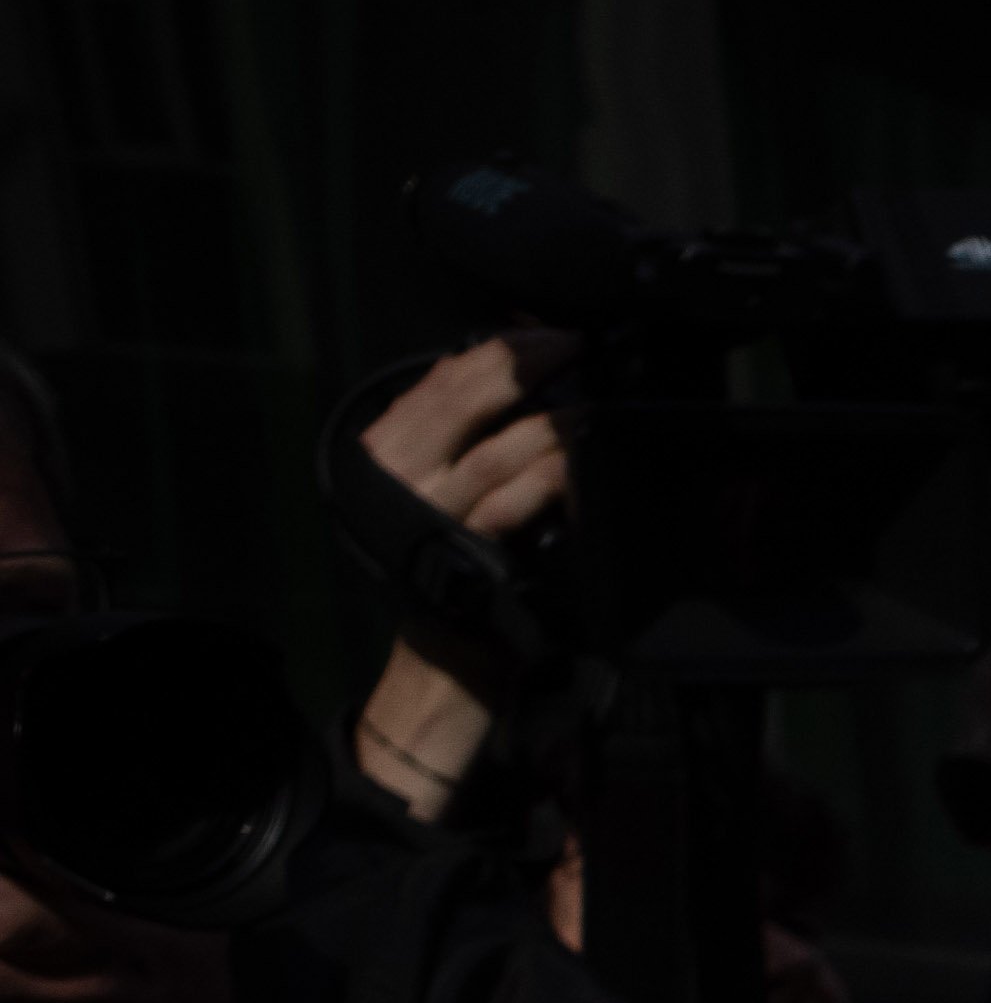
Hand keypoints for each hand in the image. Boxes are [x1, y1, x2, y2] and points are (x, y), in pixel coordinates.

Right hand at [344, 331, 580, 823]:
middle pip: (453, 402)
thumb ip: (474, 444)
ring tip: (589, 399)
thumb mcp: (454, 500)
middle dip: (515, 365)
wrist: (441, 674)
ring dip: (544, 422)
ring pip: (486, 453)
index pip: (438, 381)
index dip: (493, 348)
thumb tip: (525, 379)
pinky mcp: (462, 561)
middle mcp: (397, 481)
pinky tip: (578, 466)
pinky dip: (546, 482)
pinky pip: (507, 508)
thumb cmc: (455, 582)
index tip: (546, 329)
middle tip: (570, 343)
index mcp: (389, 456)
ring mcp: (427, 521)